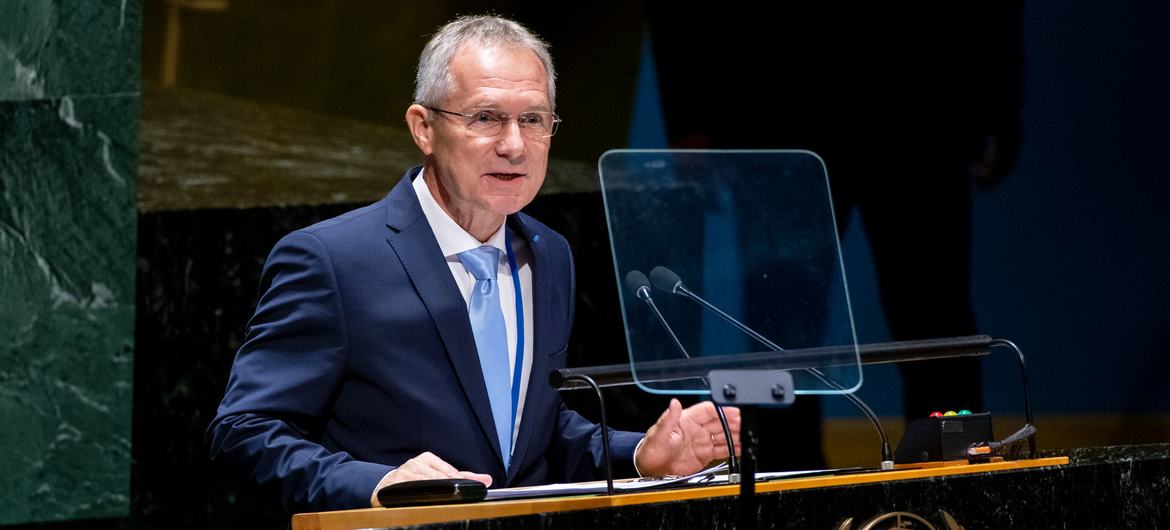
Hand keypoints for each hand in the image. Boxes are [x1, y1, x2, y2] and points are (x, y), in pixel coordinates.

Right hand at [370, 452, 492, 506]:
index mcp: (428, 458)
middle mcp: (416, 463)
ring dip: (436, 490)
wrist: (386, 485)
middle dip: (451, 486)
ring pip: (426, 483)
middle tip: (461, 493)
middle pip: (438, 477)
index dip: (461, 479)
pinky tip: (425, 498)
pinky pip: (410, 490)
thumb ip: (463, 477)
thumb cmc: (417, 479)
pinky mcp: (395, 484)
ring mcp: (405, 472)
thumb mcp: (439, 475)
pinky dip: (419, 494)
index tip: (474, 485)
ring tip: (444, 495)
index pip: (449, 471)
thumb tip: (487, 480)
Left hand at [634, 399, 740, 476]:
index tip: (735, 411)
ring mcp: (702, 441)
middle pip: (720, 422)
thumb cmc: (651, 450)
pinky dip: (732, 448)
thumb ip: (668, 419)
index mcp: (687, 420)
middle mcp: (697, 429)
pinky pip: (722, 449)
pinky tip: (740, 447)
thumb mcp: (658, 434)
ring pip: (724, 435)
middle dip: (734, 422)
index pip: (709, 410)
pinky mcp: (705, 454)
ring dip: (736, 435)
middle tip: (745, 424)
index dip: (723, 410)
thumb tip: (674, 403)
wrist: (651, 469)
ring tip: (747, 435)